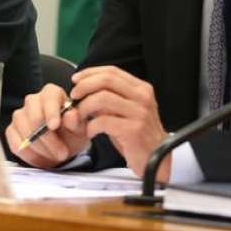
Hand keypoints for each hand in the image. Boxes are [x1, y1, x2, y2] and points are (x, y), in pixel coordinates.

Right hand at [6, 83, 89, 167]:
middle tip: (62, 153)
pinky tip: (41, 158)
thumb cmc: (71, 133)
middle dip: (48, 138)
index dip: (50, 111)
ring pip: (24, 130)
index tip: (54, 126)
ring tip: (55, 156)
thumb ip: (76, 122)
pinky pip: (16, 142)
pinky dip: (29, 154)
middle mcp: (33, 100)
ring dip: (41, 148)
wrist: (62, 147)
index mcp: (52, 94)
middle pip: (34, 116)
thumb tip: (70, 115)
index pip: (49, 98)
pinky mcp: (11, 130)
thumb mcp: (80, 129)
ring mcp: (19, 115)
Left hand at [70, 65, 171, 180]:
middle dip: (84, 86)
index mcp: (141, 88)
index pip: (112, 71)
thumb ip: (109, 97)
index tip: (75, 79)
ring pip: (102, 98)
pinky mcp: (134, 130)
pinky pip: (103, 121)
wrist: (157, 159)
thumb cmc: (135, 134)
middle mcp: (143, 97)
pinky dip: (91, 126)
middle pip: (106, 80)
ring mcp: (140, 113)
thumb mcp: (125, 110)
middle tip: (74, 96)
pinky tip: (90, 132)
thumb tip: (82, 87)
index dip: (90, 73)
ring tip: (80, 117)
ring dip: (85, 107)